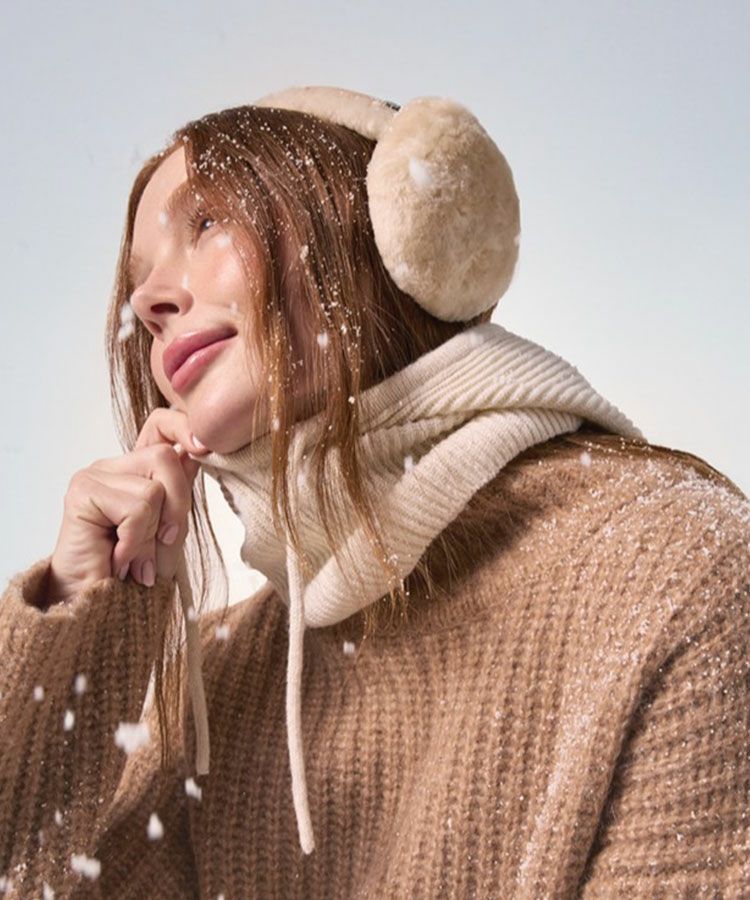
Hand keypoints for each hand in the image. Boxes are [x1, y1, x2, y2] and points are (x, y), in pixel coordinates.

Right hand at [47, 409, 208, 604]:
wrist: (94, 610)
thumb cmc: (133, 575)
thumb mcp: (169, 531)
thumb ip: (179, 494)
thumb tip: (196, 452)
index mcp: (135, 470)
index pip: (162, 424)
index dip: (185, 428)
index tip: (205, 450)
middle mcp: (113, 467)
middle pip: (167, 456)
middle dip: (177, 505)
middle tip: (162, 541)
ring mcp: (94, 476)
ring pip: (154, 487)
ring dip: (152, 532)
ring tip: (135, 557)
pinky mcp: (82, 491)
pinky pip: (137, 507)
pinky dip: (136, 540)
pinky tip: (119, 559)